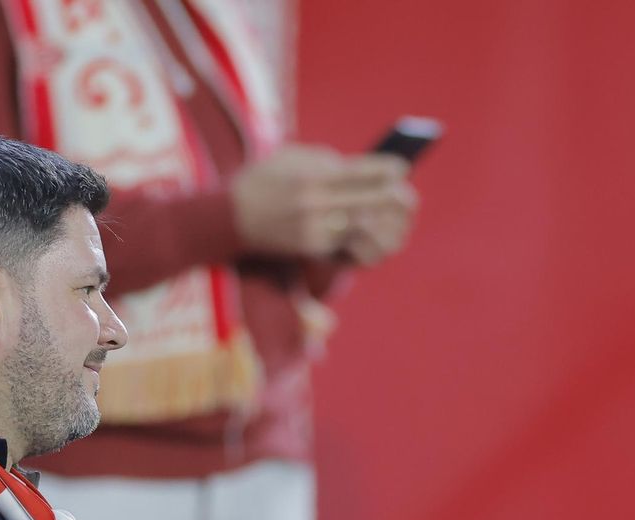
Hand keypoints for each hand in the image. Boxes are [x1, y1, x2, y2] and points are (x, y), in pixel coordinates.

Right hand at [232, 145, 415, 262]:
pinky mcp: (313, 248)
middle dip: (396, 197)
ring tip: (398, 215)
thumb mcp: (291, 156)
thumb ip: (327, 160)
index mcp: (312, 176)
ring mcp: (316, 230)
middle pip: (372, 201)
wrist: (228, 216)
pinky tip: (378, 230)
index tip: (402, 168)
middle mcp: (316, 204)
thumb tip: (365, 169)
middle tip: (406, 194)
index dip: (388, 171)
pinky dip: (369, 238)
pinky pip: (351, 245)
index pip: (362, 173)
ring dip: (388, 222)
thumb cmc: (265, 179)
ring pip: (367, 229)